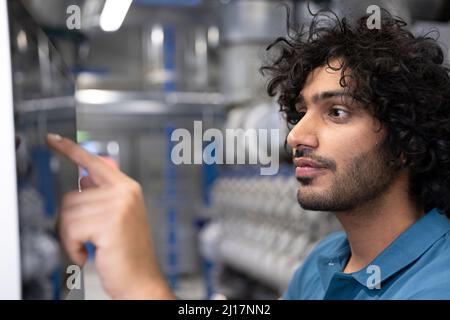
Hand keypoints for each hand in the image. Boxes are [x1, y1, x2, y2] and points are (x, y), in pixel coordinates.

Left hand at [46, 133, 174, 298]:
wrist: (142, 279)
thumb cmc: (128, 252)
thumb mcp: (118, 217)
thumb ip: (102, 194)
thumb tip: (83, 177)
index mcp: (127, 188)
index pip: (93, 162)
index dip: (70, 149)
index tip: (53, 140)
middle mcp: (124, 192)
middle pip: (71, 195)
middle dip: (68, 222)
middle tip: (82, 239)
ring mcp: (119, 205)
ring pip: (68, 213)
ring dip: (70, 237)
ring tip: (87, 247)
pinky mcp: (110, 222)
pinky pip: (72, 229)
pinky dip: (72, 247)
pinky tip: (87, 254)